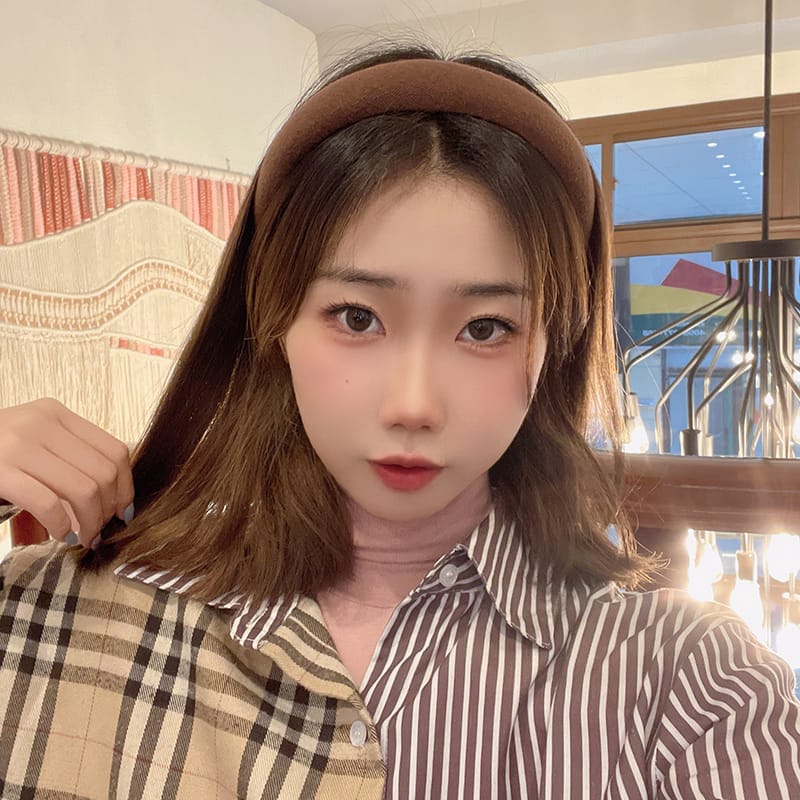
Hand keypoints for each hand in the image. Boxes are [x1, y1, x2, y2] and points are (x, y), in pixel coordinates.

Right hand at [0, 398, 133, 547]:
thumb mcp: (34, 447)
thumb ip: (69, 459)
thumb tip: (118, 496)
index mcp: (54, 413)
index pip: (114, 450)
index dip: (126, 487)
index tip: (122, 512)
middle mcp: (39, 422)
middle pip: (103, 472)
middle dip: (108, 510)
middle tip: (99, 532)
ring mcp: (16, 443)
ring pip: (84, 489)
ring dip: (89, 522)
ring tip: (82, 537)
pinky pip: (49, 503)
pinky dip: (62, 526)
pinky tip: (60, 535)